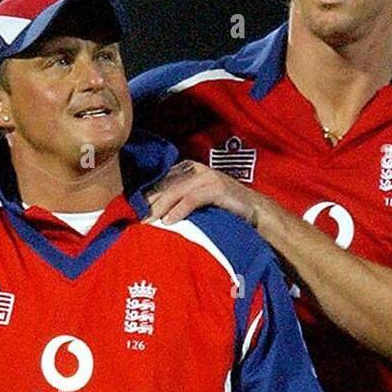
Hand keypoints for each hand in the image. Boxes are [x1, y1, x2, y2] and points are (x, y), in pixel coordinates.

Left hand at [146, 160, 262, 225]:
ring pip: (176, 190)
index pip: (163, 181)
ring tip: (150, 222)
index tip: (136, 213)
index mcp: (189, 170)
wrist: (254, 211)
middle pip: (166, 185)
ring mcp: (207, 177)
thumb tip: (155, 215)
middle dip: (151, 203)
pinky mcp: (217, 188)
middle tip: (139, 220)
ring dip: (161, 207)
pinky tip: (170, 221)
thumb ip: (180, 201)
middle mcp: (196, 170)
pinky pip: (192, 199)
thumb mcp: (199, 202)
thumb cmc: (224, 210)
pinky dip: (179, 210)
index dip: (149, 196)